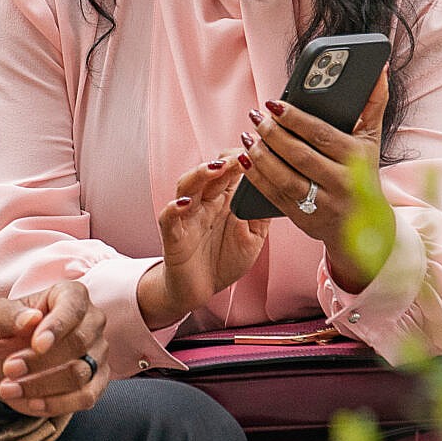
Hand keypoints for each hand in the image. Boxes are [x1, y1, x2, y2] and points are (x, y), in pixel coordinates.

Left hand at [0, 283, 108, 417]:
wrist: (5, 366)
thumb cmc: (4, 333)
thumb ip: (9, 314)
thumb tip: (31, 318)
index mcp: (70, 295)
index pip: (73, 307)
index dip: (57, 327)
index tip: (36, 344)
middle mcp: (91, 321)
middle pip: (78, 343)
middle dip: (40, 361)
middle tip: (9, 368)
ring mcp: (98, 353)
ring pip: (80, 373)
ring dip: (42, 384)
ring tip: (10, 387)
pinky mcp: (97, 381)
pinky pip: (86, 396)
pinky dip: (57, 403)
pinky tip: (33, 402)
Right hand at [139, 153, 270, 329]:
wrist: (200, 290)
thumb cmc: (224, 260)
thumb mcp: (253, 238)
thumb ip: (261, 215)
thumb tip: (272, 191)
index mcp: (224, 200)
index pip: (232, 171)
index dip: (243, 158)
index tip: (260, 151)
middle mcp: (204, 203)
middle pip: (211, 173)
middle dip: (227, 161)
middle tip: (243, 153)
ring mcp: (187, 216)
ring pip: (187, 186)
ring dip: (200, 174)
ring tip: (217, 167)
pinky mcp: (173, 235)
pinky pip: (169, 217)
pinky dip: (174, 208)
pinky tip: (184, 203)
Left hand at [243, 71, 390, 288]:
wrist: (367, 223)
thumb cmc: (363, 171)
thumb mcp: (370, 139)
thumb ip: (374, 102)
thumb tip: (380, 68)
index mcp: (356, 158)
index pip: (320, 134)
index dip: (294, 118)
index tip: (273, 104)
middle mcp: (341, 182)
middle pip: (300, 155)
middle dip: (273, 134)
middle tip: (256, 117)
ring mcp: (323, 203)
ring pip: (285, 178)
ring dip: (261, 156)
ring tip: (248, 136)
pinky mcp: (304, 218)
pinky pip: (275, 196)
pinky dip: (257, 178)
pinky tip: (245, 160)